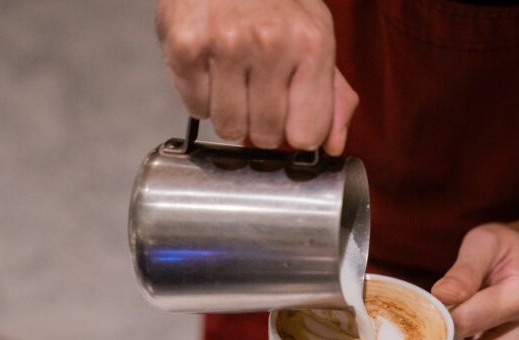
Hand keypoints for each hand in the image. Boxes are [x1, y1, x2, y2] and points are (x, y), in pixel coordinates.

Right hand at [156, 0, 358, 153]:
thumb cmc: (274, 0)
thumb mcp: (315, 36)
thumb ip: (332, 96)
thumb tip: (333, 146)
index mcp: (311, 45)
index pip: (307, 134)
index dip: (297, 133)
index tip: (290, 120)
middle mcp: (270, 44)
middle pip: (266, 136)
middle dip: (262, 125)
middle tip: (258, 94)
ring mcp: (224, 45)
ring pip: (228, 127)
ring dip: (230, 113)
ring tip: (234, 79)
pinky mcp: (185, 46)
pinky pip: (196, 108)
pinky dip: (202, 97)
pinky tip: (211, 69)